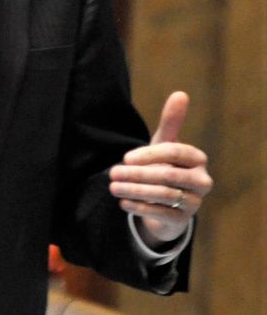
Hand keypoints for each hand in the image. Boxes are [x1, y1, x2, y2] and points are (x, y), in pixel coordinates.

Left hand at [109, 91, 212, 245]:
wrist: (168, 203)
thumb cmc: (165, 165)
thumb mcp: (164, 144)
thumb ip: (171, 122)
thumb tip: (180, 93)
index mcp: (197, 159)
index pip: (175, 152)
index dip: (149, 154)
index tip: (125, 157)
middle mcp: (202, 181)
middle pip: (168, 175)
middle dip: (137, 174)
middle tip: (112, 172)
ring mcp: (194, 202)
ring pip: (163, 195)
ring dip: (134, 190)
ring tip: (113, 186)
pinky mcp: (182, 221)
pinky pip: (160, 213)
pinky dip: (139, 207)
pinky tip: (122, 202)